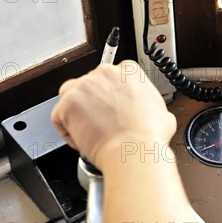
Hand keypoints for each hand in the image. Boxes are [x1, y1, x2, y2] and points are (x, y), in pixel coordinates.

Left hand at [51, 60, 175, 169]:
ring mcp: (84, 86)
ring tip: (89, 131)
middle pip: (90, 85)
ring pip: (71, 95)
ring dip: (77, 112)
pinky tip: (82, 140)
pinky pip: (59, 116)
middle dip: (94, 104)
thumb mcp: (162, 113)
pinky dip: (67, 130)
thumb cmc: (148, 137)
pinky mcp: (68, 103)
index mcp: (129, 71)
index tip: (112, 108)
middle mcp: (105, 73)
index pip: (112, 78)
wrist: (134, 150)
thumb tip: (150, 113)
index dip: (111, 96)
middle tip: (102, 123)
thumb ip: (149, 105)